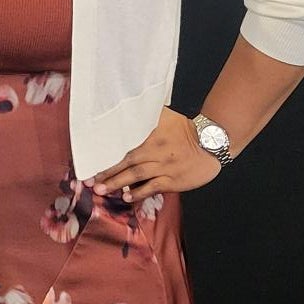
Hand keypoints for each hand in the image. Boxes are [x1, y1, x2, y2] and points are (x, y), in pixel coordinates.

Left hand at [94, 108, 222, 198]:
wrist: (212, 143)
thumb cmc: (187, 129)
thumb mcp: (166, 115)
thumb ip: (147, 113)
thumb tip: (128, 105)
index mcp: (150, 134)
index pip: (124, 144)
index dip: (108, 153)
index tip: (92, 159)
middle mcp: (154, 150)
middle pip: (126, 162)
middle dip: (108, 172)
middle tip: (91, 181)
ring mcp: (163, 166)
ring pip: (136, 176)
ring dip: (118, 183)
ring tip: (102, 190)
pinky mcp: (173, 180)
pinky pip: (153, 187)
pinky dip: (139, 193)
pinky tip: (127, 197)